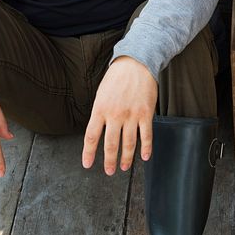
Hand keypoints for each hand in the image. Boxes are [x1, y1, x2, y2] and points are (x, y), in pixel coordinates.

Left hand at [82, 56, 156, 175]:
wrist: (136, 63)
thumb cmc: (117, 77)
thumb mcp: (101, 94)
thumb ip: (100, 113)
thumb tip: (98, 131)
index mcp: (100, 109)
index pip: (91, 136)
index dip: (89, 153)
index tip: (88, 164)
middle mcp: (115, 114)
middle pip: (111, 144)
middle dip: (109, 160)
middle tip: (109, 171)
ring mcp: (131, 115)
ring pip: (129, 143)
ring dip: (126, 158)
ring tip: (124, 167)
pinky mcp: (146, 113)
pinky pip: (146, 135)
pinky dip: (146, 148)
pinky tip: (144, 157)